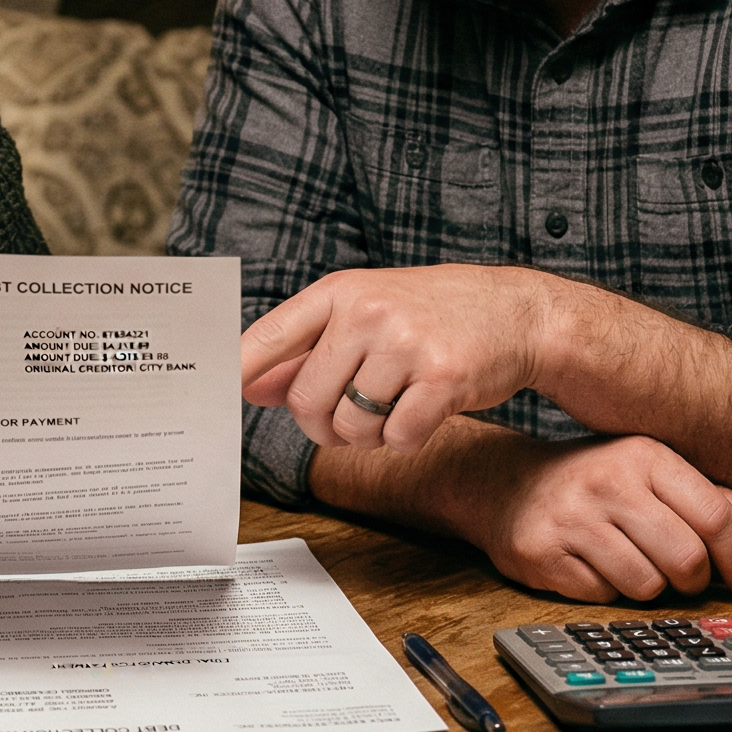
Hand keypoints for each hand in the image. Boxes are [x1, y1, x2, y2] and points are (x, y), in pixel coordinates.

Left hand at [243, 265, 546, 453]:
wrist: (516, 312)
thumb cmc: (431, 314)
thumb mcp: (365, 314)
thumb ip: (307, 349)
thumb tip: (249, 386)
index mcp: (341, 291)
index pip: (272, 334)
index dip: (238, 368)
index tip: (215, 392)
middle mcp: (368, 311)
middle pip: (306, 400)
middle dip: (321, 425)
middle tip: (347, 418)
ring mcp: (406, 342)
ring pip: (350, 426)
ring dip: (366, 435)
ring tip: (391, 408)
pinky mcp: (442, 377)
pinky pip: (397, 438)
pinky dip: (404, 439)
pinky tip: (421, 413)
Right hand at [447, 431, 731, 601]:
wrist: (501, 482)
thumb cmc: (590, 478)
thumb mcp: (650, 474)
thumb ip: (711, 500)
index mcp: (643, 456)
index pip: (714, 515)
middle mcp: (607, 483)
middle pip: (686, 559)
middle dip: (694, 579)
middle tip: (683, 574)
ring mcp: (572, 520)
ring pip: (647, 585)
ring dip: (648, 586)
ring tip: (631, 562)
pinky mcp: (544, 555)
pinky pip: (603, 596)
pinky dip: (607, 591)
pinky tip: (593, 565)